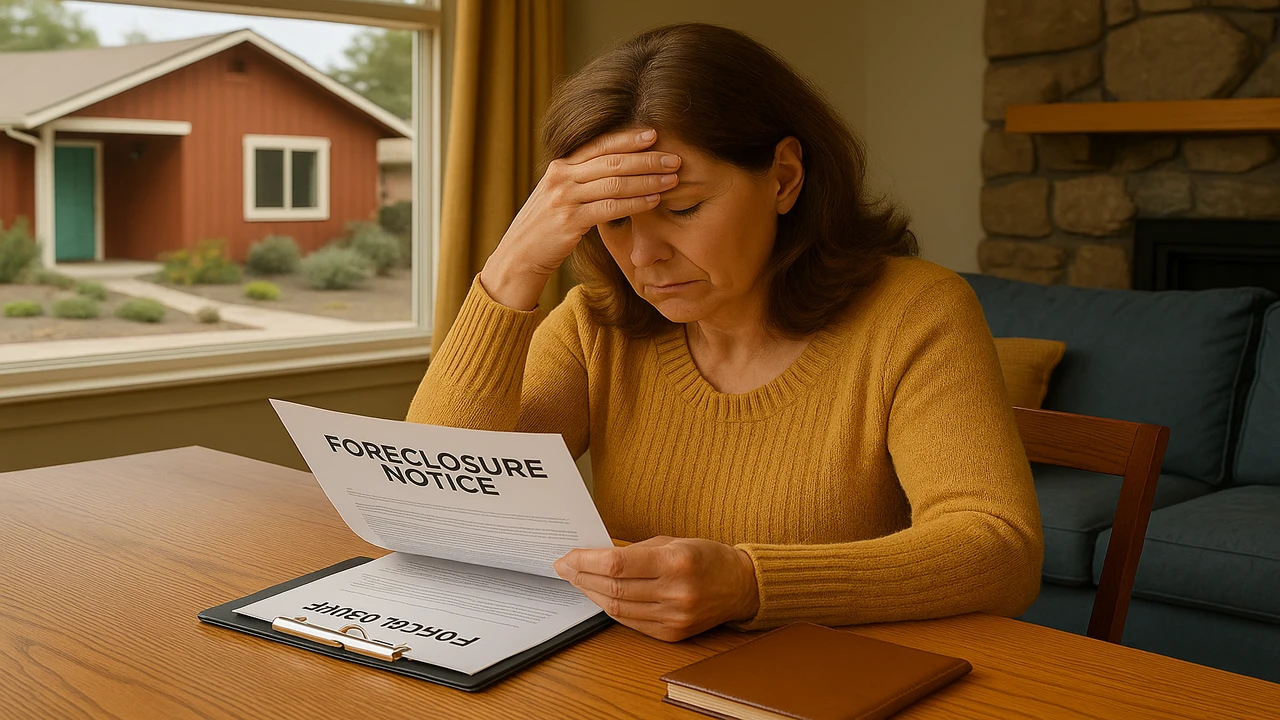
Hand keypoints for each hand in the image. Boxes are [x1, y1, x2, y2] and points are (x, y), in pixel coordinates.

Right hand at [480, 128, 681, 309]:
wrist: (518, 255)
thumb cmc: (545, 227)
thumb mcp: (559, 196)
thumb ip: (581, 180)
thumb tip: (616, 170)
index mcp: (560, 166)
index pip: (599, 145)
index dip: (628, 138)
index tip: (654, 134)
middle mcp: (561, 177)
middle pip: (612, 161)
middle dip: (647, 158)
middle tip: (674, 157)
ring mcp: (564, 198)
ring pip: (615, 183)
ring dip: (648, 180)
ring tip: (672, 178)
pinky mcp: (570, 221)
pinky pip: (610, 208)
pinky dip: (636, 203)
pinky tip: (654, 201)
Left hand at [553, 536, 759, 641]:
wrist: (741, 586)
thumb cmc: (707, 557)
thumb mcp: (673, 541)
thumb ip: (635, 551)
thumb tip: (595, 556)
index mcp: (676, 561)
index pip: (617, 564)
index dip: (586, 561)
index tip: (568, 557)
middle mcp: (676, 592)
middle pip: (613, 588)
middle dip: (582, 577)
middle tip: (564, 568)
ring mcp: (674, 617)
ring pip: (618, 608)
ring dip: (591, 594)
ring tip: (577, 581)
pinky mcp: (672, 633)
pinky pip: (631, 622)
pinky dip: (611, 608)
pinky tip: (600, 596)